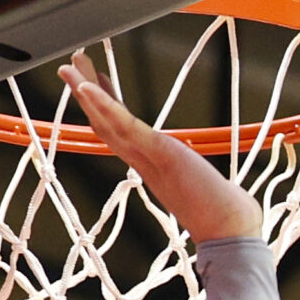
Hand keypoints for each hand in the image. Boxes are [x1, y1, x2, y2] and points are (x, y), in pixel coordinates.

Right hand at [59, 53, 262, 244]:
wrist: (231, 231)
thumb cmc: (223, 212)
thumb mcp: (204, 185)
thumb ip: (200, 178)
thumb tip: (216, 184)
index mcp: (152, 167)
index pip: (121, 133)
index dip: (105, 108)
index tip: (96, 83)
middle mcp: (144, 163)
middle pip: (105, 125)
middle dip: (86, 95)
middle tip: (69, 67)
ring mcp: (148, 158)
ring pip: (107, 122)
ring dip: (87, 93)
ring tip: (69, 68)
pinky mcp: (159, 153)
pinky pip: (126, 126)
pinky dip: (106, 106)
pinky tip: (89, 88)